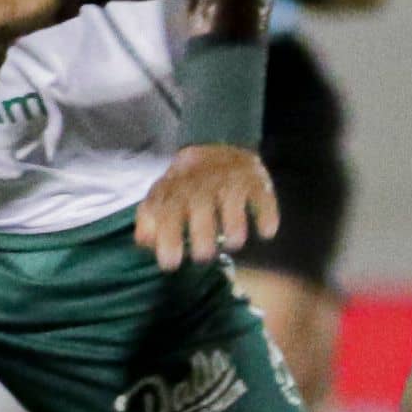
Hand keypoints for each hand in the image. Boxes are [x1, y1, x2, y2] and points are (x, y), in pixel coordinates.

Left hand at [137, 144, 276, 269]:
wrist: (218, 146)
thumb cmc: (186, 185)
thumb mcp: (162, 197)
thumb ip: (149, 220)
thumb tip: (144, 242)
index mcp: (176, 192)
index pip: (167, 213)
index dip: (168, 240)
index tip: (171, 265)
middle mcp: (202, 186)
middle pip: (200, 208)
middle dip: (202, 235)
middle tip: (203, 257)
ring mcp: (230, 182)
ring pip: (232, 203)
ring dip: (234, 226)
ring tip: (234, 243)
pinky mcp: (255, 180)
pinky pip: (263, 197)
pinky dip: (266, 214)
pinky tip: (266, 232)